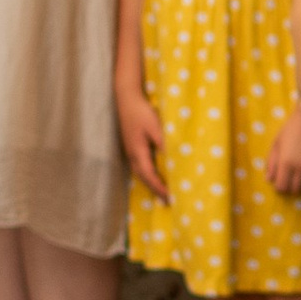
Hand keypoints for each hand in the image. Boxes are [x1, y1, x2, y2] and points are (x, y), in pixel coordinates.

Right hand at [117, 79, 169, 203]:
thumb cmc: (142, 111)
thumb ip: (164, 143)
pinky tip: (155, 175)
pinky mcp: (132, 145)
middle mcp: (132, 154)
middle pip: (144, 178)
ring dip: (151, 183)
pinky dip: (148, 175)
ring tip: (163, 192)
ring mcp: (130, 150)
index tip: (171, 198)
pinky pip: (140, 166)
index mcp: (138, 152)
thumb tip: (173, 160)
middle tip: (168, 201)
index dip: (160, 188)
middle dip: (155, 190)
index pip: (150, 176)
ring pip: (141, 172)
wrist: (126, 98)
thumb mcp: (156, 126)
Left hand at [264, 103, 300, 195]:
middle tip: (290, 176)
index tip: (280, 179)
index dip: (279, 185)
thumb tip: (269, 179)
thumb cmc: (293, 127)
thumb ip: (271, 161)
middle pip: (294, 189)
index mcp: (286, 163)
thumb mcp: (277, 142)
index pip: (281, 187)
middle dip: (290, 185)